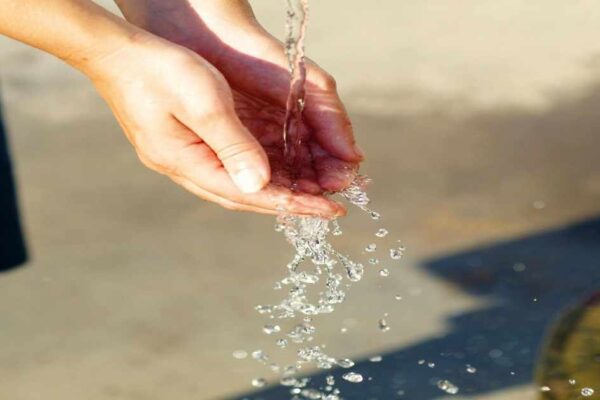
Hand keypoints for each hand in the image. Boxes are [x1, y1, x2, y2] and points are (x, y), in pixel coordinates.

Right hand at [114, 0, 363, 201]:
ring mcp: (181, 158)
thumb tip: (261, 184)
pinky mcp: (183, 145)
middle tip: (327, 205)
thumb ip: (233, 145)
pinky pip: (227, 168)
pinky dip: (255, 173)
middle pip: (245, 196)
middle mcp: (184, 168)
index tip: (330, 210)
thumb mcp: (204, 103)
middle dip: (289, 202)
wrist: (114, 53)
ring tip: (310, 192)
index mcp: (187, 163)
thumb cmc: (159, 69)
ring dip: (274, 190)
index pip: (251, 195)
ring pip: (236, 185)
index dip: (293, 203)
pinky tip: (273, 171)